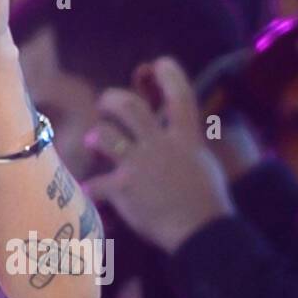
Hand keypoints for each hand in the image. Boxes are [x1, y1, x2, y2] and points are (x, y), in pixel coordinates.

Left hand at [80, 57, 233, 253]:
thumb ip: (186, 144)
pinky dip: (92, 189)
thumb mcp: (203, 164)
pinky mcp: (124, 188)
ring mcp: (139, 166)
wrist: (202, 234)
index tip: (160, 63)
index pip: (180, 97)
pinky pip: (97, 184)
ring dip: (96, 136)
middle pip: (130, 107)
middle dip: (112, 99)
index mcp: (185, 139)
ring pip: (105, 135)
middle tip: (106, 103)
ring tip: (94, 140)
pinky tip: (88, 191)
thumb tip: (179, 131)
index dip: (170, 75)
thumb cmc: (208, 202)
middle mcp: (160, 146)